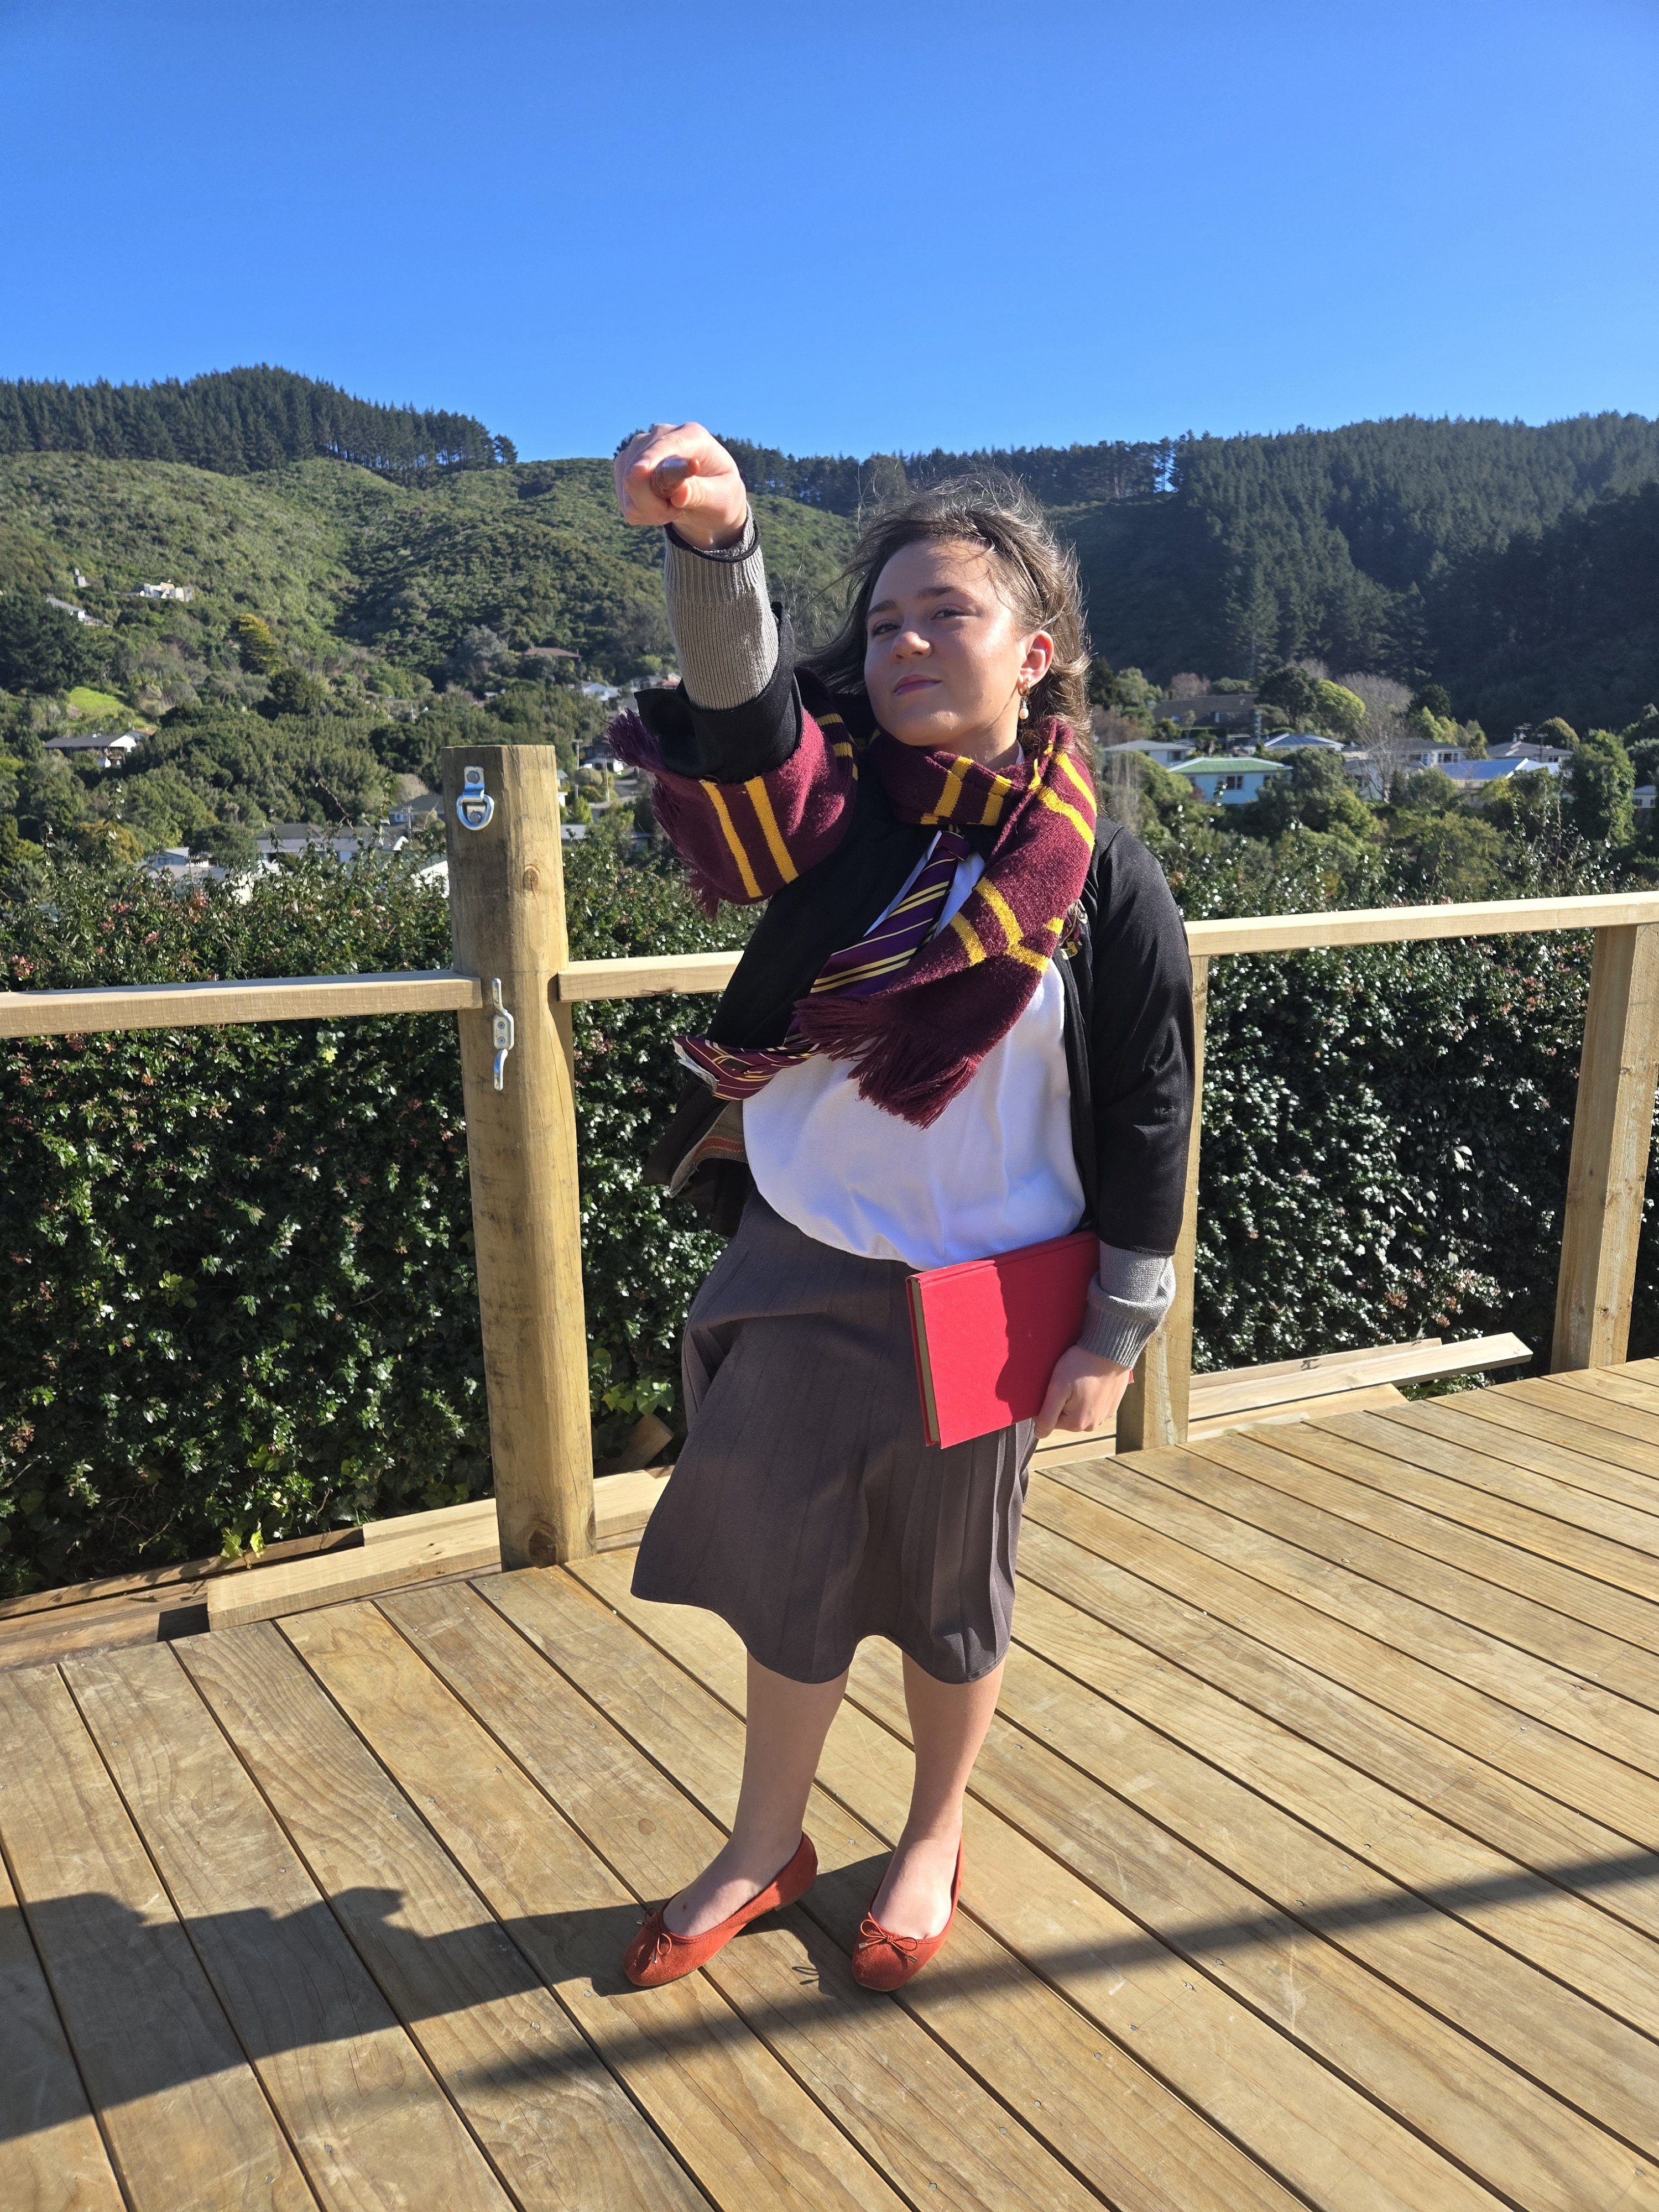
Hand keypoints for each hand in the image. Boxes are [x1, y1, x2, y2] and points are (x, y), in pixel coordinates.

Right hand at [614, 422, 748, 548]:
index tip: (640, 472)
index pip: (666, 446)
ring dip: (650, 510)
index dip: (651, 459)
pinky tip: (660, 505)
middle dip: (655, 504)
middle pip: (638, 472)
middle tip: (678, 511)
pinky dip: (643, 512)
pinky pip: (625, 501)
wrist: (710, 501)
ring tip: (674, 506)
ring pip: (628, 489)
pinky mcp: (625, 465)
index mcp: (691, 435)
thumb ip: (701, 494)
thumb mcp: (721, 499)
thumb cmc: (721, 497)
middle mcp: (660, 435)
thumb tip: (678, 493)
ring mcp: (639, 449)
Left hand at [1035, 1345, 1134, 1439]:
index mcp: (1077, 1424)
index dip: (1048, 1402)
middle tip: (1068, 1381)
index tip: (1055, 1386)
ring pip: (1080, 1410)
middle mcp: (1092, 1425)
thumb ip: (1047, 1415)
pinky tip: (1092, 1380)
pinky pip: (1094, 1404)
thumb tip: (1040, 1434)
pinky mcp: (1112, 1405)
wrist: (1110, 1350)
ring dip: (1077, 1398)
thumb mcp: (1057, 1388)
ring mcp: (1104, 1416)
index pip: (1050, 1419)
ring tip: (1080, 1379)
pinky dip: (1091, 1394)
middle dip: (1063, 1400)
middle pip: (1066, 1416)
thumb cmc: (1080, 1366)